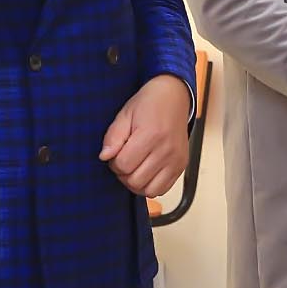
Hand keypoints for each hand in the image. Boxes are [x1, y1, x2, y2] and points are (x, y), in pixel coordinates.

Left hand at [99, 75, 191, 197]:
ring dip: (136, 182)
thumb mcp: (124, 114)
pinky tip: (146, 172)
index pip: (123, 165)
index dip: (114, 162)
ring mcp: (176, 160)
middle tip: (124, 159)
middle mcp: (166, 150)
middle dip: (123, 173)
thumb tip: (105, 157)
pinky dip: (151, 186)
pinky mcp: (181, 166)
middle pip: (135, 180)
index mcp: (151, 135)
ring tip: (134, 167)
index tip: (116, 153)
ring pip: (149, 190)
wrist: (173, 97)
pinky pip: (162, 189)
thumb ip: (113, 137)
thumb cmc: (148, 104)